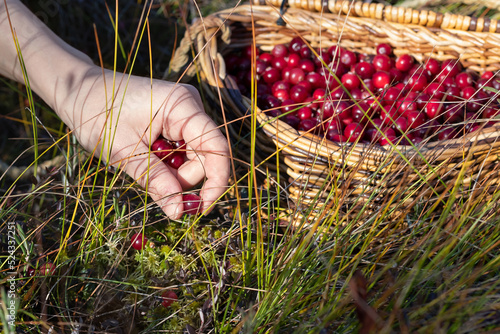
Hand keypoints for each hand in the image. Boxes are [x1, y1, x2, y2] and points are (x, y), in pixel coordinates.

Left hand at [60, 66, 229, 218]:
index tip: (203, 209)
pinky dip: (167, 166)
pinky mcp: (176, 124)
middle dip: (182, 179)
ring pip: (193, 159)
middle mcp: (190, 108)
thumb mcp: (124, 151)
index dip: (216, 181)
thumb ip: (155, 180)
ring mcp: (184, 116)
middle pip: (204, 157)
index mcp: (182, 105)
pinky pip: (182, 154)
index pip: (216, 147)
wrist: (78, 92)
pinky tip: (145, 158)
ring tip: (141, 164)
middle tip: (153, 187)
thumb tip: (179, 213)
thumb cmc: (96, 115)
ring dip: (172, 174)